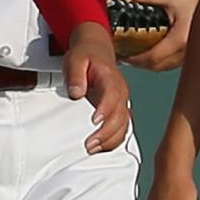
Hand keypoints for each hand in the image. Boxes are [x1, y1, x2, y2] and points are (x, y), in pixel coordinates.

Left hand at [63, 19, 131, 152]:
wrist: (96, 51)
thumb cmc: (85, 56)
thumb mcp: (75, 59)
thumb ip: (75, 75)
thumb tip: (76, 92)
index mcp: (111, 79)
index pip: (112, 95)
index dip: (105, 109)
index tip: (95, 121)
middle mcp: (121, 93)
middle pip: (120, 116)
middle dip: (106, 132)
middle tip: (89, 143)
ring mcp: (121, 103)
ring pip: (124, 125)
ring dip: (110, 140)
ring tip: (92, 148)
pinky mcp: (118, 110)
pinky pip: (121, 128)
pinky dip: (113, 140)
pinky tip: (101, 147)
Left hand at [122, 0, 199, 71]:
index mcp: (181, 39)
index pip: (153, 58)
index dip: (135, 60)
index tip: (124, 56)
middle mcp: (188, 50)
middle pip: (158, 66)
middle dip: (140, 64)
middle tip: (127, 56)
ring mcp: (193, 54)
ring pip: (167, 67)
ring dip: (152, 64)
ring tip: (137, 55)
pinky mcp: (195, 53)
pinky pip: (176, 63)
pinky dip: (163, 61)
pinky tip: (155, 52)